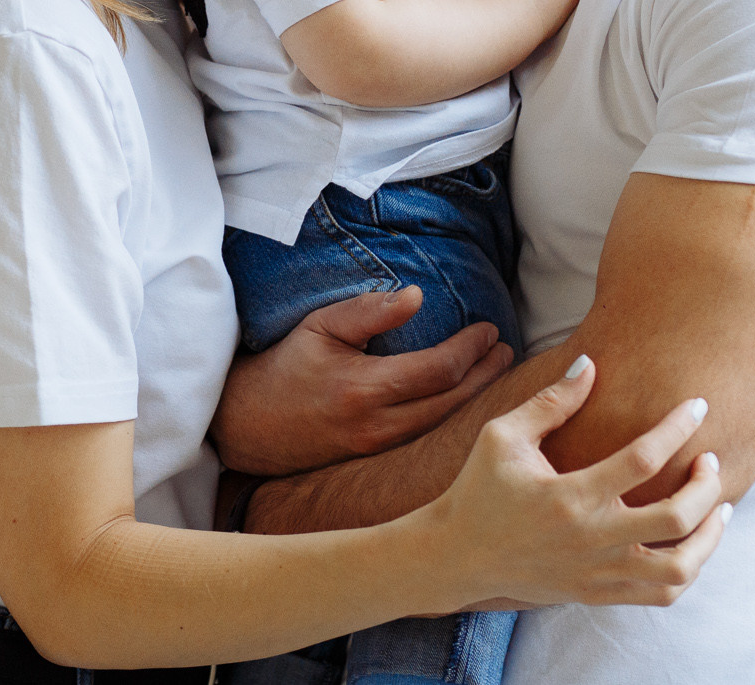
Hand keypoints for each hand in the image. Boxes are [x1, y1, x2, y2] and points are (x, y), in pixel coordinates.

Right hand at [211, 289, 513, 475]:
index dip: (471, 349)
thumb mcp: (320, 326)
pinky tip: (465, 398)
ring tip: (496, 370)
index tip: (488, 329)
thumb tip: (418, 296)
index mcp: (364, 388)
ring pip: (443, 425)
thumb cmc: (285, 367)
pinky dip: (452, 415)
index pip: (438, 370)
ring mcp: (378, 448)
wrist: (247, 425)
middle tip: (507, 351)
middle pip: (452, 402)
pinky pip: (426, 436)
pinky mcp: (375, 458)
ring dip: (476, 397)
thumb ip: (369, 310)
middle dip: (486, 375)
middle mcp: (377, 424)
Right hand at [420, 358, 728, 610]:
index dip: (676, 428)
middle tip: (710, 460)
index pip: (642, 460)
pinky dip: (687, 571)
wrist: (458, 556)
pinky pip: (659, 595)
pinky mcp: (597, 594)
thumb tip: (591, 363)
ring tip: (718, 508)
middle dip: (706, 485)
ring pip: (678, 570)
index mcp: (569, 496)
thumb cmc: (479, 488)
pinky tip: (692, 543)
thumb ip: (551, 402)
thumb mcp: (503, 436)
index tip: (697, 406)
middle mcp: (590, 539)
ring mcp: (597, 573)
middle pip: (675, 518)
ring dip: (710, 537)